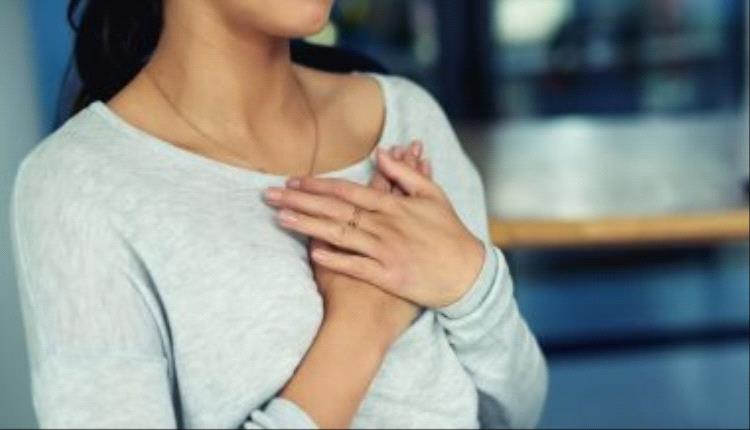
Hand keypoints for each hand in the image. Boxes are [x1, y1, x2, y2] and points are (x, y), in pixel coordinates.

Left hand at [266, 145, 484, 308]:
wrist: (467, 276)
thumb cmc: (450, 234)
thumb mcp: (434, 197)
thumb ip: (406, 174)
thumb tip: (382, 153)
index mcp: (394, 206)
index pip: (348, 191)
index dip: (318, 185)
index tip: (292, 180)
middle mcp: (385, 226)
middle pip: (336, 209)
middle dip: (301, 201)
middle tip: (270, 195)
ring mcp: (386, 251)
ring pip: (340, 235)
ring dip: (309, 225)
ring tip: (281, 218)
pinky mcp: (389, 276)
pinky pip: (357, 266)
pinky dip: (336, 259)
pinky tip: (313, 253)